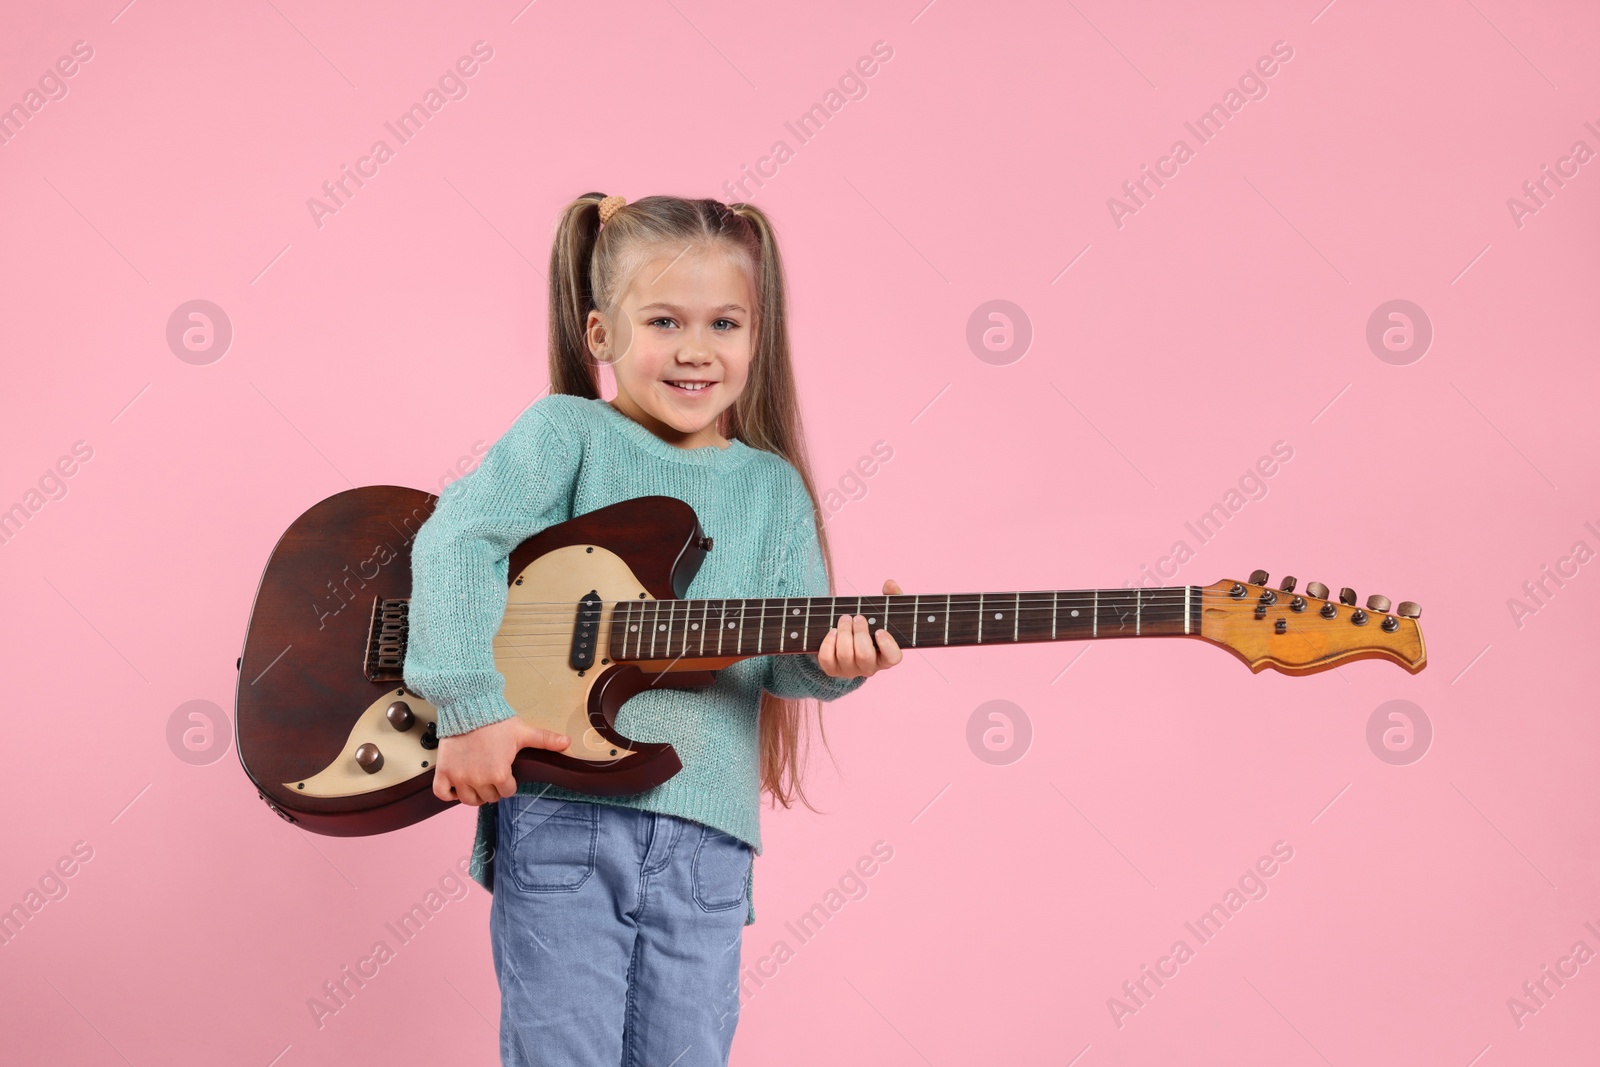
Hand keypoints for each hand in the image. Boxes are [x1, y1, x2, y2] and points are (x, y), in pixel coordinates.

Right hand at [433, 715, 569, 805]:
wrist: (468, 708)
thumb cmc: (495, 721)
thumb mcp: (523, 732)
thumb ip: (545, 740)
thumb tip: (568, 742)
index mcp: (499, 774)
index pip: (507, 792)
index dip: (508, 783)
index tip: (505, 772)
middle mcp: (478, 780)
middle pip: (488, 797)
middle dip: (492, 788)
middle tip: (491, 775)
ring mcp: (459, 777)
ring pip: (468, 800)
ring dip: (474, 794)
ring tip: (477, 782)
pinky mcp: (444, 772)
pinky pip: (443, 793)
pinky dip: (449, 793)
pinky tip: (457, 786)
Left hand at [817, 578, 905, 679]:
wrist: (849, 642)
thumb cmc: (872, 626)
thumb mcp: (884, 612)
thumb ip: (892, 596)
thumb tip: (889, 584)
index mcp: (886, 656)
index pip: (893, 658)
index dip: (887, 645)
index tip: (879, 630)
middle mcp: (870, 667)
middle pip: (864, 655)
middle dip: (859, 632)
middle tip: (857, 617)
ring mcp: (850, 670)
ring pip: (845, 655)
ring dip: (843, 632)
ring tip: (844, 619)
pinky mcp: (832, 670)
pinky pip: (827, 659)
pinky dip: (828, 642)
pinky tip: (832, 631)